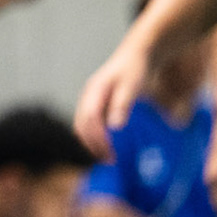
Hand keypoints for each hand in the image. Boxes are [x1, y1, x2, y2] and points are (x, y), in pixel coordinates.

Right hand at [75, 43, 150, 162]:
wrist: (135, 55)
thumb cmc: (135, 70)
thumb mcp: (131, 86)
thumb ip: (122, 105)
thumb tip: (115, 127)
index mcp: (94, 92)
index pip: (90, 120)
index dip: (98, 139)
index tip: (111, 154)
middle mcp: (87, 96)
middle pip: (81, 125)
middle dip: (92, 145)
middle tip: (110, 161)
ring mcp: (89, 99)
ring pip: (82, 125)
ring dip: (92, 142)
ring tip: (108, 157)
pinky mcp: (94, 102)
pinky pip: (88, 123)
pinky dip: (94, 136)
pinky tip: (107, 144)